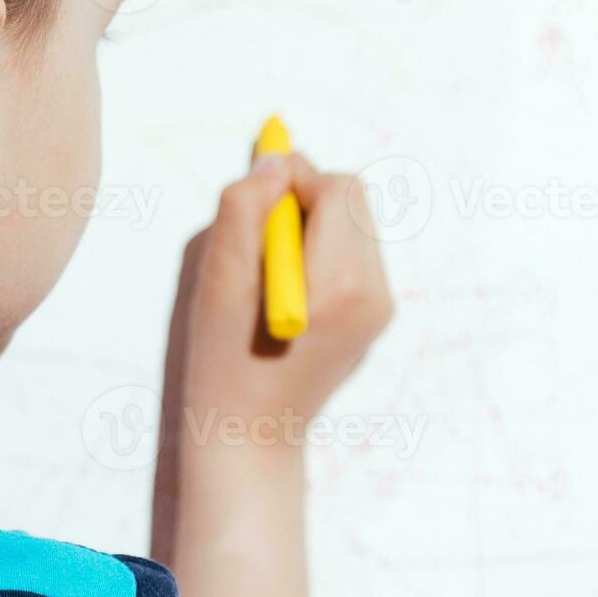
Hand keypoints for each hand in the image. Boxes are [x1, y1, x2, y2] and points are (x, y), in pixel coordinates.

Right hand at [152, 151, 391, 596]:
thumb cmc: (223, 360)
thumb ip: (245, 208)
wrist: (249, 435)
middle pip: (351, 198)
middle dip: (304, 200)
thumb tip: (277, 160)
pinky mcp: (375, 315)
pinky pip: (352, 251)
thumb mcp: (218, 280)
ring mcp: (380, 306)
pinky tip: (288, 290)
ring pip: (352, 221)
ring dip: (311, 226)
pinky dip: (320, 250)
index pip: (334, 187)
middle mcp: (373, 292)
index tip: (252, 210)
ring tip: (270, 272)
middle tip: (258, 240)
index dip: (290, 181)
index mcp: (338, 284)